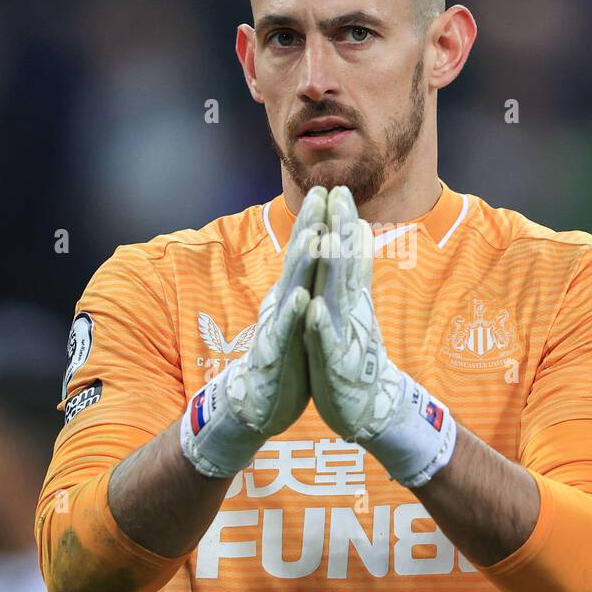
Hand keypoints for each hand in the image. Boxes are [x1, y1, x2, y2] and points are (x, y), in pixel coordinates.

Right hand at [180, 186, 326, 477]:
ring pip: (292, 288)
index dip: (318, 220)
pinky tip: (302, 296)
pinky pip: (286, 331)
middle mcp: (284, 304)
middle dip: (311, 225)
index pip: (307, 252)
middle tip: (322, 193)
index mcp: (294, 294)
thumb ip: (307, 285)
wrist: (261, 402)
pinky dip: (294, 313)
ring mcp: (278, 326)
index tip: (331, 189)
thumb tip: (316, 254)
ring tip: (315, 234)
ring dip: (303, 262)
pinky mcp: (275, 353)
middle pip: (299, 259)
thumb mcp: (301, 315)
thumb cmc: (286, 356)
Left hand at [304, 186, 456, 486]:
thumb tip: (359, 243)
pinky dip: (319, 325)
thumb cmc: (353, 360)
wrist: (368, 411)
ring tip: (326, 239)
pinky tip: (312, 307)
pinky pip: (325, 343)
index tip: (337, 190)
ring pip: (337, 298)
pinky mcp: (334, 366)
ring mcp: (343, 338)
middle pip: (345, 266)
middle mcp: (349, 313)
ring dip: (332, 269)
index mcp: (349, 301)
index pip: (348, 256)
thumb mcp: (352, 315)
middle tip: (339, 195)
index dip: (342, 224)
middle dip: (340, 230)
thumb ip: (353, 279)